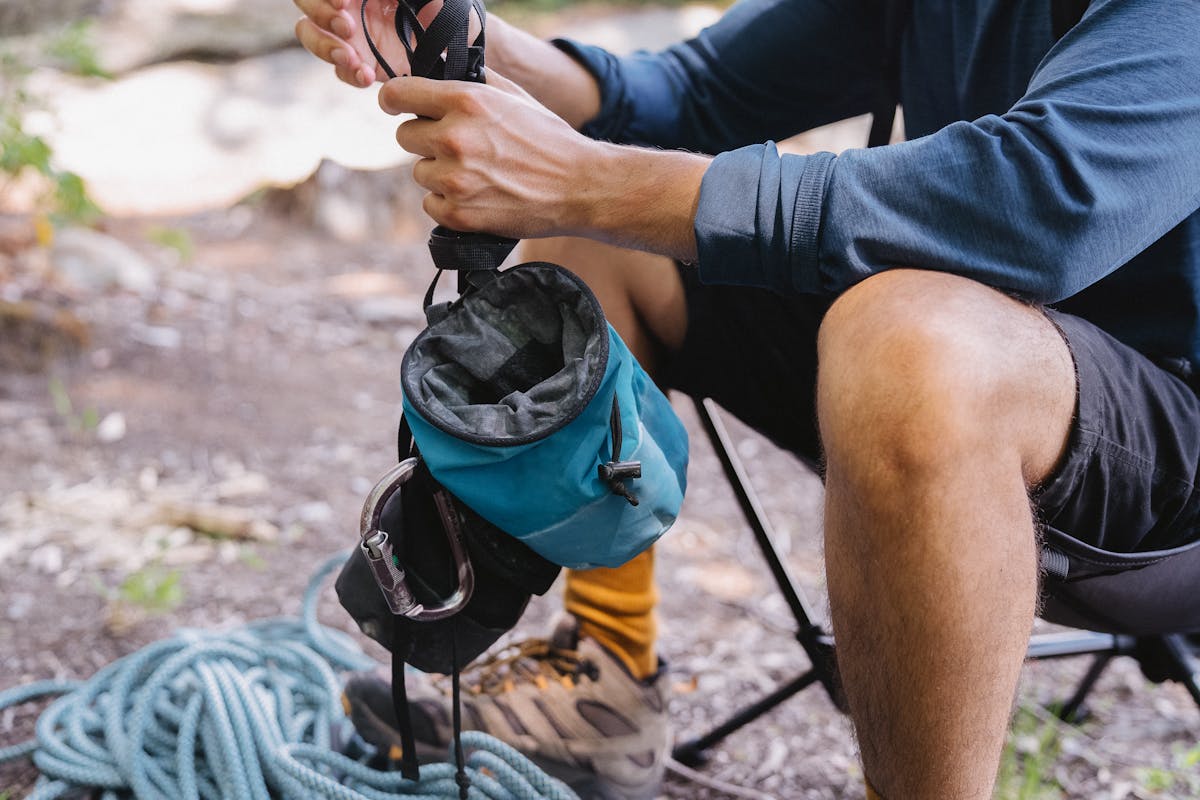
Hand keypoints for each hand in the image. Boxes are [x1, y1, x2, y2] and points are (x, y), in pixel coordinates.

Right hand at [294, 0, 481, 86]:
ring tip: (351, 59)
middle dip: (320, 15)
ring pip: (312, 37)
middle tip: (348, 28)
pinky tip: (366, 76)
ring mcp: (350, 36)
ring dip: (325, 47)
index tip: (345, 1)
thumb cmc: (442, 7)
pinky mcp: (361, 65)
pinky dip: (348, 73)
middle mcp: (347, 7)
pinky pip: (340, 70)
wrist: (461, 43)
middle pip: (306, 6)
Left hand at [379, 70, 603, 238]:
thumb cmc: (548, 138)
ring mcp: (455, 179)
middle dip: (426, 140)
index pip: (396, 94)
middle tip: (459, 147)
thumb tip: (438, 73)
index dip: (395, 101)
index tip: (400, 107)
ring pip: (419, 172)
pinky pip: (430, 205)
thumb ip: (471, 82)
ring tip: (477, 174)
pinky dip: (448, 204)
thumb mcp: (513, 96)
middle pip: (404, 136)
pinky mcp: (459, 214)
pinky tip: (478, 196)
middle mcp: (454, 138)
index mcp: (465, 101)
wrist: (578, 187)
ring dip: (440, 174)